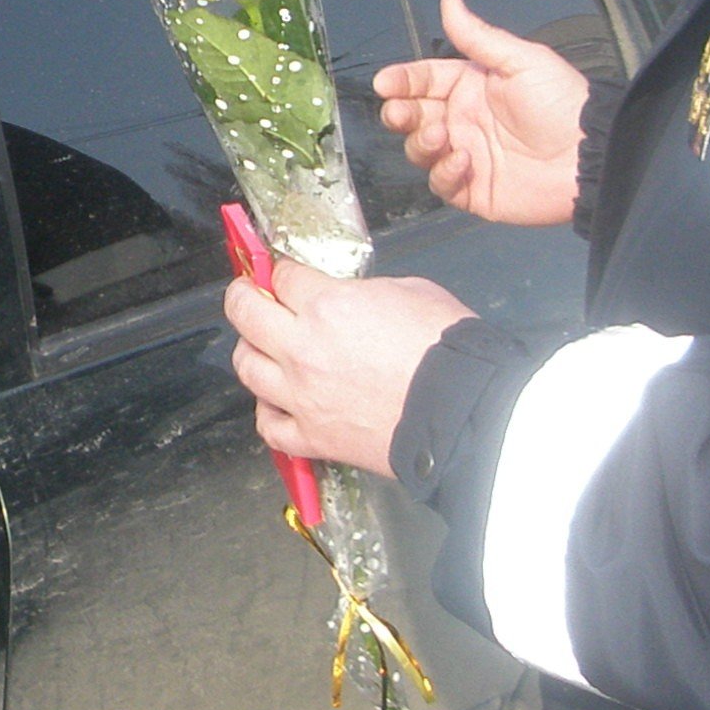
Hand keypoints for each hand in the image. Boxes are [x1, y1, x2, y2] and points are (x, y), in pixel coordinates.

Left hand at [224, 261, 472, 476]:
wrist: (467, 411)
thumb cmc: (449, 349)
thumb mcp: (409, 291)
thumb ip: (365, 291)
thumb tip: (350, 298)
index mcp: (326, 305)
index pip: (282, 276)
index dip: (281, 271)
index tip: (283, 273)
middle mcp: (302, 349)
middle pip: (244, 313)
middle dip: (243, 296)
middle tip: (249, 294)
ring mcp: (302, 396)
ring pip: (246, 367)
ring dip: (250, 351)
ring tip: (261, 348)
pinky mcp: (313, 437)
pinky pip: (268, 426)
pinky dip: (268, 412)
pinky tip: (277, 402)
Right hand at [374, 0, 590, 226]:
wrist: (590, 156)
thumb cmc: (561, 103)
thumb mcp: (521, 61)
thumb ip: (478, 37)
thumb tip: (449, 0)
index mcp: (472, 87)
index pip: (425, 80)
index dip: (402, 80)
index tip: (386, 83)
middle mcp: (463, 120)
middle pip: (413, 116)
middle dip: (400, 113)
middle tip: (401, 113)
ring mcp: (466, 155)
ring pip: (420, 149)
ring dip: (422, 141)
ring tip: (442, 135)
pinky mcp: (473, 190)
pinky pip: (441, 183)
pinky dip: (444, 172)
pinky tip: (464, 160)